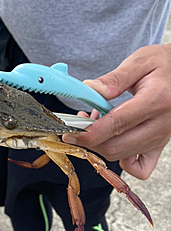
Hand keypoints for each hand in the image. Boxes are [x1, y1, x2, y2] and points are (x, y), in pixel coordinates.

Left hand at [62, 44, 170, 178]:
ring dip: (101, 145)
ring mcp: (162, 138)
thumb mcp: (140, 61)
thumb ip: (114, 79)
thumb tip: (90, 89)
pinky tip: (115, 142)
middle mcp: (161, 125)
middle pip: (116, 147)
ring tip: (96, 123)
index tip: (69, 131)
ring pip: (122, 156)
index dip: (88, 132)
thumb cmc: (164, 65)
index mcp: (156, 101)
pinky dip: (123, 162)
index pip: (116, 125)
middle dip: (89, 140)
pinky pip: (140, 168)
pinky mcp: (161, 146)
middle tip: (78, 125)